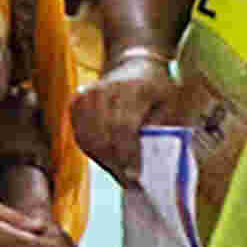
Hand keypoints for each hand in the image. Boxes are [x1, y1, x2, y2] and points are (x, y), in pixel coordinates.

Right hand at [68, 52, 184, 167]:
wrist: (133, 63)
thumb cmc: (157, 87)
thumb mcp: (170, 104)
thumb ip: (161, 130)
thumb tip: (153, 162)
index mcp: (132, 89)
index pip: (124, 128)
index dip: (128, 155)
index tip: (135, 178)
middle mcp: (105, 90)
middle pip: (105, 137)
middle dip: (118, 164)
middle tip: (130, 183)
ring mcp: (87, 95)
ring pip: (90, 139)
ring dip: (105, 161)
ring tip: (121, 172)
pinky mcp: (76, 102)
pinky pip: (81, 135)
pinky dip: (94, 151)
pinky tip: (108, 158)